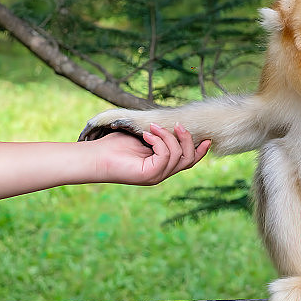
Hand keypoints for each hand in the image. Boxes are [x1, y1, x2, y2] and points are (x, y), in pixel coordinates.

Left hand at [94, 123, 210, 185]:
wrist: (93, 157)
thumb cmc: (113, 146)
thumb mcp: (144, 136)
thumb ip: (160, 135)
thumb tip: (176, 124)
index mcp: (161, 166)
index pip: (188, 162)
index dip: (200, 151)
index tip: (207, 138)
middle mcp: (161, 174)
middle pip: (189, 159)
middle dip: (187, 140)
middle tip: (177, 124)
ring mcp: (156, 177)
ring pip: (178, 156)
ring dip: (168, 137)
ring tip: (153, 127)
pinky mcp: (149, 176)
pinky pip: (165, 155)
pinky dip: (158, 142)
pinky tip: (146, 135)